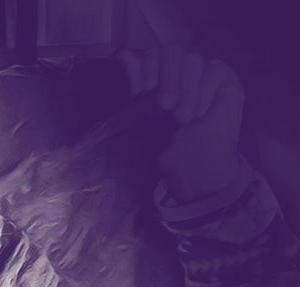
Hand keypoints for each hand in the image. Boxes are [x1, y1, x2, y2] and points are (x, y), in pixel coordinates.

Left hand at [117, 47, 244, 202]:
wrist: (200, 171)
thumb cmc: (172, 151)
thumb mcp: (146, 124)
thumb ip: (137, 91)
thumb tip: (122, 57)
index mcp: (159, 81)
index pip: (152, 56)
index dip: (148, 66)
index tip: (145, 88)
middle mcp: (180, 74)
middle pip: (171, 52)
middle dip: (167, 78)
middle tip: (165, 105)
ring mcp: (202, 75)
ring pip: (192, 60)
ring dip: (186, 89)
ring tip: (184, 118)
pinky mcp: (224, 79)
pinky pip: (214, 68)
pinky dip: (204, 90)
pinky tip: (200, 112)